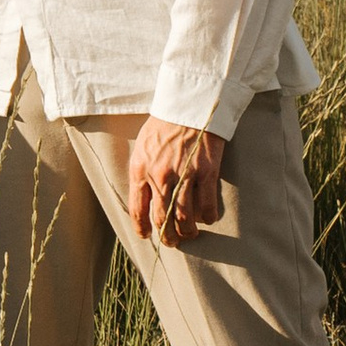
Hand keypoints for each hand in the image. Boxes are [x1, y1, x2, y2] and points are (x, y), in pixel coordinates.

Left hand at [127, 117, 223, 247]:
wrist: (190, 104)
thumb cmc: (166, 122)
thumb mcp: (143, 146)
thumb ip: (143, 170)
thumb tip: (146, 194)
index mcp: (141, 169)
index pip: (137, 208)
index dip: (142, 227)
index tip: (147, 235)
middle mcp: (160, 176)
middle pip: (162, 218)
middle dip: (167, 236)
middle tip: (173, 242)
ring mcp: (184, 176)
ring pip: (184, 218)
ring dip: (188, 232)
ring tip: (191, 234)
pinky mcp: (206, 173)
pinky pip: (206, 206)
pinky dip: (207, 217)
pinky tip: (208, 219)